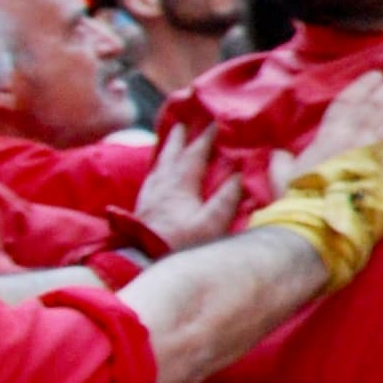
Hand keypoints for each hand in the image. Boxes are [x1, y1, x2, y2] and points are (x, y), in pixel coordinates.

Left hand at [132, 123, 243, 253]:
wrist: (142, 262)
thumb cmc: (181, 243)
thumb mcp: (211, 222)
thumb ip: (226, 197)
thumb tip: (241, 173)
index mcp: (179, 184)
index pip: (194, 154)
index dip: (205, 137)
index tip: (215, 121)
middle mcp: (161, 184)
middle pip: (170, 154)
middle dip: (178, 137)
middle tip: (182, 122)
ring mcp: (149, 196)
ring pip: (158, 165)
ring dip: (166, 150)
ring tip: (169, 141)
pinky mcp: (142, 208)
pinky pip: (151, 179)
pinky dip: (157, 169)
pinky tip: (158, 173)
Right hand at [283, 67, 382, 202]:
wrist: (315, 227)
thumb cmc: (298, 204)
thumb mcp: (282, 179)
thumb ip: (281, 164)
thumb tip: (277, 154)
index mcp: (329, 137)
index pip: (348, 103)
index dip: (364, 86)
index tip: (377, 74)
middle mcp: (356, 138)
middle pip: (381, 103)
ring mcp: (379, 155)